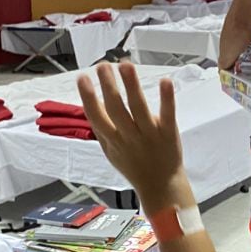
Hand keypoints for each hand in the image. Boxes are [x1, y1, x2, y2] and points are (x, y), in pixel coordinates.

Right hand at [77, 63, 186, 200]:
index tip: (82, 77)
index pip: (96, 116)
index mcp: (112, 140)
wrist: (160, 186)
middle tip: (103, 65)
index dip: (87, 97)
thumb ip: (101, 129)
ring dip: (131, 85)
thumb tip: (89, 104)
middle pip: (116, 108)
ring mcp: (149, 134)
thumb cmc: (133, 166)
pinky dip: (166, 98)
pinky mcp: (168, 133)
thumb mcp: (111, 152)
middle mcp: (129, 136)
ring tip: (125, 65)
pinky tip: (165, 81)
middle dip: (108, 86)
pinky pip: (167, 114)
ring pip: (138, 108)